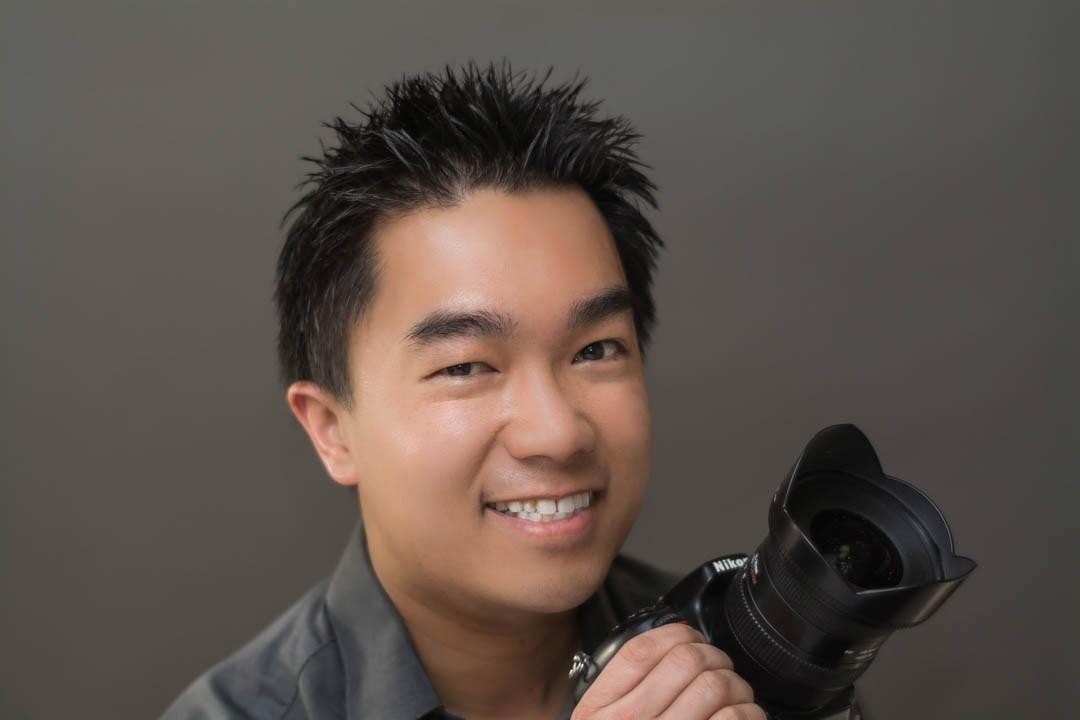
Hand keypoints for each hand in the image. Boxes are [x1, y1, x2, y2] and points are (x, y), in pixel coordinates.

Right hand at [571, 622, 764, 719]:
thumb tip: (679, 636)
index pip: (643, 650)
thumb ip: (626, 687)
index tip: (692, 642)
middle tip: (720, 672)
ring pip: (718, 686)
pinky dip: (748, 715)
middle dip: (715, 660)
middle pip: (688, 661)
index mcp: (600, 712)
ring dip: (737, 687)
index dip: (679, 636)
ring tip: (734, 699)